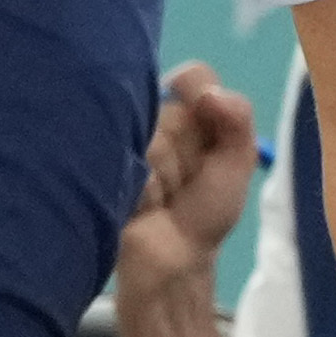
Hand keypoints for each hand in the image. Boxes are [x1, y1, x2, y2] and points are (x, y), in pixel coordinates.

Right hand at [122, 64, 265, 289]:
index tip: (206, 129)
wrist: (172, 259)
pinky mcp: (98, 168)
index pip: (194, 77)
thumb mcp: (237, 163)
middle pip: (172, 113)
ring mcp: (121, 143)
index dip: (201, 101)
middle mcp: (152, 120)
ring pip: (152, 142)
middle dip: (187, 154)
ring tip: (162, 200)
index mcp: (188, 113)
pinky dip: (146, 193)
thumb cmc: (205, 211)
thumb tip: (211, 94)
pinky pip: (131, 169)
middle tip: (185, 182)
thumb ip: (238, 119)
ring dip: (166, 178)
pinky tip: (143, 208)